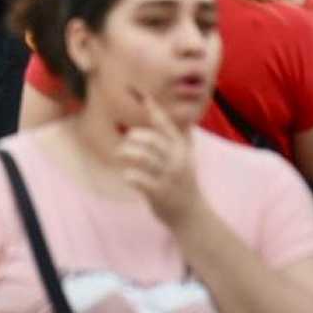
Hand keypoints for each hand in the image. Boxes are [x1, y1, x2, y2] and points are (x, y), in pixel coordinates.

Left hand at [116, 89, 200, 228]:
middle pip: (152, 140)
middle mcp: (177, 161)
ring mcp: (169, 177)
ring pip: (143, 157)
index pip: (167, 126)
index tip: (142, 95)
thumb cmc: (181, 182)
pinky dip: (129, 175)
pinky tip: (127, 176)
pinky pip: (140, 179)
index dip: (155, 111)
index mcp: (182, 149)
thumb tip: (154, 110)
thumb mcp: (181, 157)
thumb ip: (168, 137)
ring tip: (120, 155)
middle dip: (134, 137)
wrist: (192, 216)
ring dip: (127, 153)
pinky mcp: (160, 193)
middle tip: (126, 141)